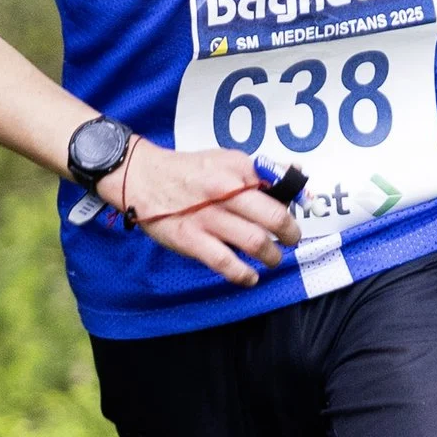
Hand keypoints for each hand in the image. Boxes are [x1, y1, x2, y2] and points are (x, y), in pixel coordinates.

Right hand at [105, 138, 300, 285]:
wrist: (142, 176)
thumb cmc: (188, 171)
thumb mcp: (225, 159)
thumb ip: (258, 172)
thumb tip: (294, 175)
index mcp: (237, 168)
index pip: (278, 188)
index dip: (291, 205)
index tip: (290, 216)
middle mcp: (226, 190)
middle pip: (273, 217)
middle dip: (290, 234)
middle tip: (290, 240)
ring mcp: (208, 217)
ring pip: (254, 242)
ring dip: (271, 256)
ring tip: (271, 258)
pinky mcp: (191, 240)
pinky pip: (225, 262)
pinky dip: (243, 274)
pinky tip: (250, 277)